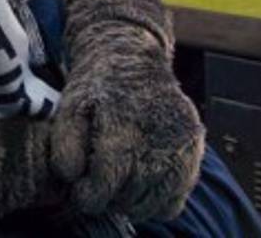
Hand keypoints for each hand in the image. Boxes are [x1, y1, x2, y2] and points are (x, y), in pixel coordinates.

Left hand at [51, 25, 203, 222]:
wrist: (130, 55)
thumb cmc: (94, 86)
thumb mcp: (69, 106)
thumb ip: (64, 143)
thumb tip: (71, 178)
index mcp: (124, 125)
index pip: (107, 181)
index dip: (89, 196)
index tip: (80, 195)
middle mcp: (158, 137)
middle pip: (131, 195)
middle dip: (109, 201)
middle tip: (95, 193)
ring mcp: (181, 144)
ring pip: (156, 202)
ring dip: (132, 205)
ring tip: (115, 191)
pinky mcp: (195, 148)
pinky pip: (178, 196)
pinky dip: (158, 202)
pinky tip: (139, 188)